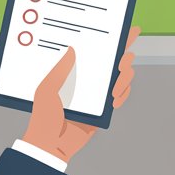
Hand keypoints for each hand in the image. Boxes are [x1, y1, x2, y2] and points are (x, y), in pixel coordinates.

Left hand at [23, 26, 139, 163]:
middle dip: (126, 59)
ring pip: (124, 77)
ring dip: (125, 79)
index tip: (130, 31)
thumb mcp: (47, 89)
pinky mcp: (105, 108)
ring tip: (114, 90)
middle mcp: (92, 79)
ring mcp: (100, 93)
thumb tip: (72, 50)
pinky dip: (123, 95)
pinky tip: (114, 100)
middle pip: (118, 61)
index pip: (99, 51)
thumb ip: (59, 70)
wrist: (50, 143)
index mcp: (78, 71)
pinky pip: (122, 96)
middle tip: (122, 63)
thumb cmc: (44, 117)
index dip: (117, 41)